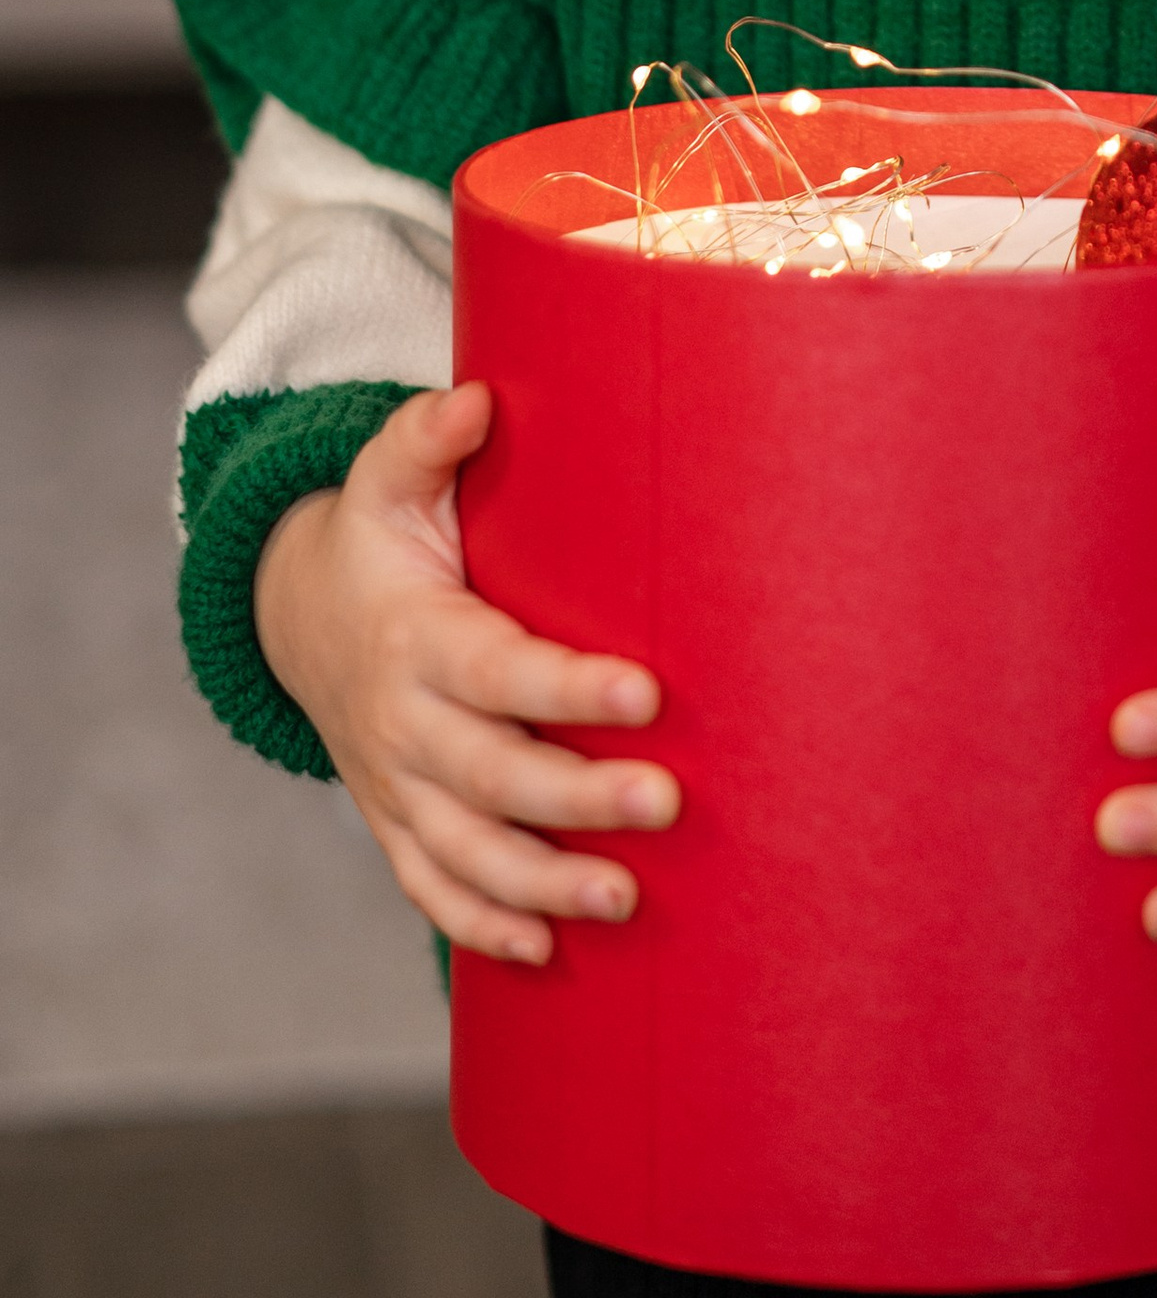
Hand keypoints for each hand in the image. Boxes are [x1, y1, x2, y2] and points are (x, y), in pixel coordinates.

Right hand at [252, 380, 679, 964]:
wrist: (297, 616)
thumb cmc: (374, 538)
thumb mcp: (384, 478)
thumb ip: (424, 438)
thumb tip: (477, 398)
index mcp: (415, 640)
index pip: (500, 673)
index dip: (569, 691)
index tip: (646, 694)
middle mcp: (403, 725)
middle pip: (494, 776)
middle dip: (579, 800)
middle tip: (668, 804)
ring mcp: (397, 785)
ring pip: (467, 852)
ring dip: (544, 883)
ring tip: (627, 899)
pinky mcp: (396, 822)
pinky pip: (432, 890)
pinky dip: (482, 927)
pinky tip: (548, 951)